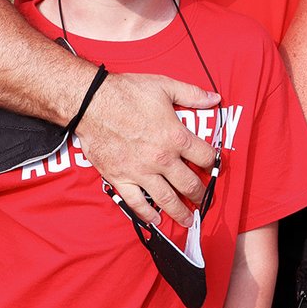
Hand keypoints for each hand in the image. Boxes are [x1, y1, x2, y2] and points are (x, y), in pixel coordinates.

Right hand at [79, 72, 217, 225]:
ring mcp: (141, 172)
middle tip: (205, 201)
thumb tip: (215, 98)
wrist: (91, 104)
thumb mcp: (166, 86)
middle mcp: (162, 159)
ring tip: (188, 220)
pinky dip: (146, 214)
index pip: (204, 156)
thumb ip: (193, 95)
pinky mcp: (120, 178)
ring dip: (179, 211)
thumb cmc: (128, 93)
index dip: (213, 162)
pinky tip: (155, 220)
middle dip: (200, 194)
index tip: (214, 166)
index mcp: (176, 137)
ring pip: (166, 198)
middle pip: (189, 183)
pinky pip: (135, 202)